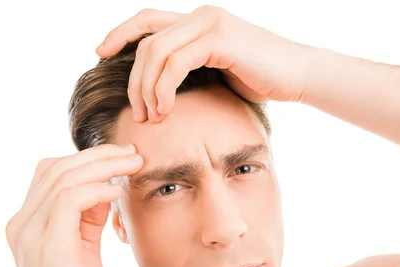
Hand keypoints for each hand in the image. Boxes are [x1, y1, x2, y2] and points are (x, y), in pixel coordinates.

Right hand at [5, 144, 142, 266]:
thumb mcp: (81, 245)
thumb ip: (88, 215)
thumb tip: (107, 185)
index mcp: (27, 221)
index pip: (50, 173)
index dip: (85, 159)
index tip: (120, 158)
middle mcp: (22, 222)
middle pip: (56, 168)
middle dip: (97, 155)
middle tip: (131, 153)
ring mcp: (30, 231)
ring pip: (64, 177)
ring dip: (103, 166)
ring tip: (132, 164)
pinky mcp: (48, 243)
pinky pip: (71, 199)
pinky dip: (97, 188)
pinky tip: (118, 190)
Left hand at [96, 5, 312, 122]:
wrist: (300, 76)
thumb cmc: (264, 80)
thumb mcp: (220, 73)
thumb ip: (193, 71)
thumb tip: (166, 90)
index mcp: (198, 22)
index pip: (148, 21)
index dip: (120, 33)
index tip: (100, 52)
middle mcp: (201, 16)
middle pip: (146, 40)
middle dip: (133, 79)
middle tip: (136, 111)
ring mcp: (210, 24)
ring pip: (156, 51)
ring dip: (147, 88)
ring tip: (151, 117)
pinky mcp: (219, 40)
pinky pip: (176, 63)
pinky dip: (164, 88)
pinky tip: (166, 110)